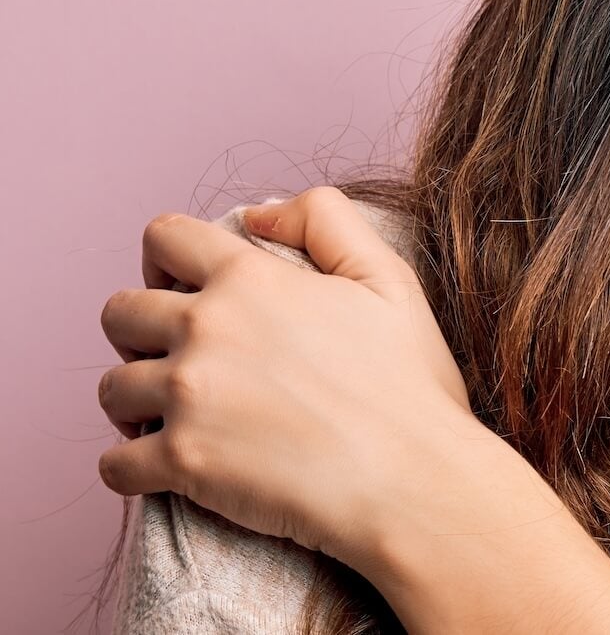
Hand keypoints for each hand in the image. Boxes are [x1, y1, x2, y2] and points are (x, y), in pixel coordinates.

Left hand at [95, 187, 476, 563]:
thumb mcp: (390, 279)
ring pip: (111, 389)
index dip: (166, 260)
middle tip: (179, 358)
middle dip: (140, 332)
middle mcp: (206, 329)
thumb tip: (259, 216)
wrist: (413, 479)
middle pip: (119, 312)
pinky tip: (167, 469)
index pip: (164, 238)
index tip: (183, 289)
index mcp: (252, 279)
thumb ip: (327, 220)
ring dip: (135, 403)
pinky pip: (112, 464)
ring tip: (173, 418)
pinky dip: (132, 468)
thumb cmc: (409, 387)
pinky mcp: (179, 462)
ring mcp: (187, 397)